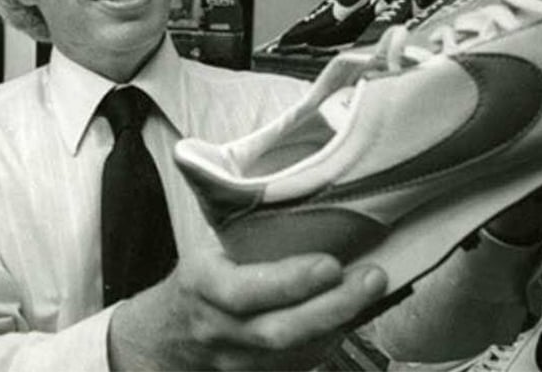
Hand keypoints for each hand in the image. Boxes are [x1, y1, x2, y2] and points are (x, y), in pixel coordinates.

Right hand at [108, 248, 386, 370]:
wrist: (168, 337)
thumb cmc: (201, 279)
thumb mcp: (210, 247)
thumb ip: (247, 229)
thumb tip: (310, 188)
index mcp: (202, 285)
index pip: (244, 291)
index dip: (290, 281)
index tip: (331, 264)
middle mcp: (218, 328)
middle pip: (278, 331)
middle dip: (332, 307)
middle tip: (372, 277)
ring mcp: (237, 361)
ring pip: (294, 354)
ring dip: (340, 324)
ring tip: (372, 292)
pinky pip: (300, 366)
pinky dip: (331, 340)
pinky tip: (353, 316)